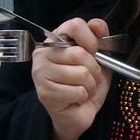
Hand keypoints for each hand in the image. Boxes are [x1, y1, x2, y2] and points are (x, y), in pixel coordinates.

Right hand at [32, 17, 111, 139]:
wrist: (77, 114)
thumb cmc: (84, 85)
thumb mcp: (98, 60)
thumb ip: (99, 41)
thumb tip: (97, 24)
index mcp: (55, 40)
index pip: (74, 25)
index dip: (91, 39)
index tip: (94, 51)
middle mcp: (43, 53)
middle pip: (79, 53)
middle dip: (93, 70)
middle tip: (88, 78)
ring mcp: (41, 73)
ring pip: (81, 73)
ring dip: (89, 86)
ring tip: (82, 89)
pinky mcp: (44, 93)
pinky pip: (78, 91)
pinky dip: (83, 97)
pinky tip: (75, 99)